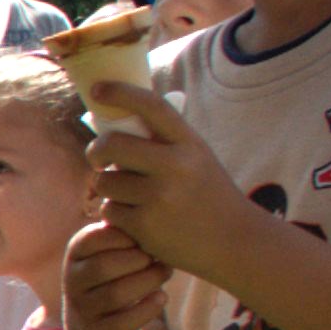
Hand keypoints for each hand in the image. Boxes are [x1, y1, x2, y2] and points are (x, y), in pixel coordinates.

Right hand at [63, 216, 170, 329]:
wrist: (98, 323)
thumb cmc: (118, 271)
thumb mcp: (113, 247)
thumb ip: (125, 227)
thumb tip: (152, 204)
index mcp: (75, 252)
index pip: (96, 237)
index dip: (127, 236)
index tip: (144, 239)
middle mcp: (71, 280)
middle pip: (106, 266)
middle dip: (140, 261)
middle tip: (158, 258)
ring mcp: (82, 308)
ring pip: (117, 294)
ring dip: (149, 282)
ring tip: (164, 274)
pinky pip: (126, 320)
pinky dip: (150, 307)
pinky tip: (160, 297)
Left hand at [83, 83, 251, 278]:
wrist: (234, 241)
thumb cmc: (207, 195)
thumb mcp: (196, 159)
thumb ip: (163, 142)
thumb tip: (115, 119)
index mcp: (190, 144)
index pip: (152, 106)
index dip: (122, 93)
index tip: (97, 88)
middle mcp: (176, 166)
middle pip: (112, 144)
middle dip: (96, 150)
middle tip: (97, 157)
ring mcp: (160, 196)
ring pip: (105, 181)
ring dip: (108, 188)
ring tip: (131, 196)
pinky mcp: (145, 224)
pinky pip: (109, 210)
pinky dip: (116, 214)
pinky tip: (138, 219)